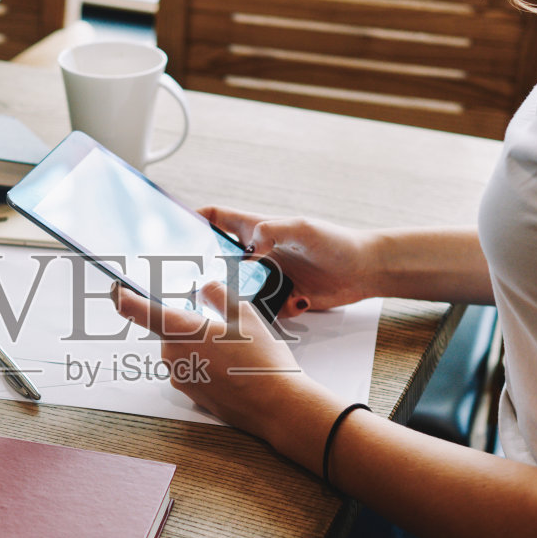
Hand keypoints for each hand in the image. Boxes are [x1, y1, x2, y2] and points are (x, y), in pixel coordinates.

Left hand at [111, 281, 338, 451]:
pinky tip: (236, 370)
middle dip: (195, 325)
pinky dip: (210, 366)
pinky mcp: (191, 395)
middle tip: (229, 331)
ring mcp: (180, 378)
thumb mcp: (244, 313)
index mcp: (181, 330)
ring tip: (238, 354)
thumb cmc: (262, 360)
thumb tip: (202, 290)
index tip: (114, 289)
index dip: (124, 296)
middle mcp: (173, 356)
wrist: (277, 406)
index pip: (140, 310)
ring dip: (204, 347)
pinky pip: (194, 370)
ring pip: (184, 350)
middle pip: (173, 330)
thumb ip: (216, 294)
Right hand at [200, 206, 382, 317]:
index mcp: (257, 230)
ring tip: (213, 306)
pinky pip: (256, 311)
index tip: (172, 228)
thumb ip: (274, 230)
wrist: (365, 272)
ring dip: (225, 297)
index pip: (215, 218)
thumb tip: (250, 244)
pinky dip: (253, 317)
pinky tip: (255, 319)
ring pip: (233, 289)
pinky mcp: (278, 300)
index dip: (191, 219)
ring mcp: (266, 277)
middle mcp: (257, 254)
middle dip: (200, 267)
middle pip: (216, 258)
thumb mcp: (303, 229)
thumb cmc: (337, 243)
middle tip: (184, 278)